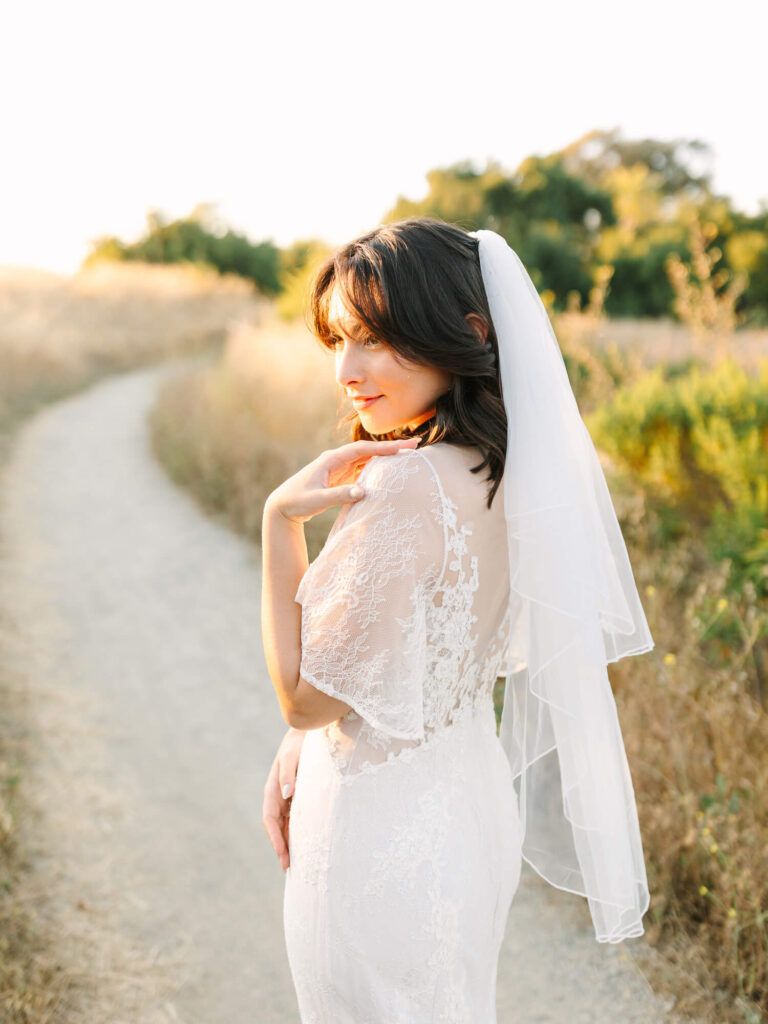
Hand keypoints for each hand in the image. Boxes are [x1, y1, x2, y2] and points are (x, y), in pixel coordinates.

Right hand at [263, 727, 306, 870]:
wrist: (309, 732)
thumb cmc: (300, 742)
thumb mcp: (293, 755)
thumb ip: (288, 773)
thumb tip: (286, 794)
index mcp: (273, 788)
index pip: (270, 819)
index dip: (275, 838)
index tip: (282, 854)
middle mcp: (278, 795)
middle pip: (276, 827)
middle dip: (281, 847)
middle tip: (289, 868)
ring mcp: (287, 796)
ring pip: (285, 824)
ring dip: (288, 842)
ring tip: (297, 863)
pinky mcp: (297, 795)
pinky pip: (295, 817)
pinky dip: (296, 831)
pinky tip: (305, 843)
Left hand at [266, 437, 420, 524]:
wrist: (282, 506)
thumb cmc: (296, 501)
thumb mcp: (316, 500)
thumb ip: (339, 495)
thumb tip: (363, 491)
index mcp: (332, 459)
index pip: (363, 449)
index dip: (384, 447)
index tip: (404, 447)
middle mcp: (337, 460)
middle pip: (369, 451)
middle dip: (391, 448)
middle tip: (416, 445)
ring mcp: (340, 468)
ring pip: (367, 459)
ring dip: (386, 457)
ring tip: (409, 455)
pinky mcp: (341, 478)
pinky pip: (363, 470)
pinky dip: (378, 468)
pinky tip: (391, 471)